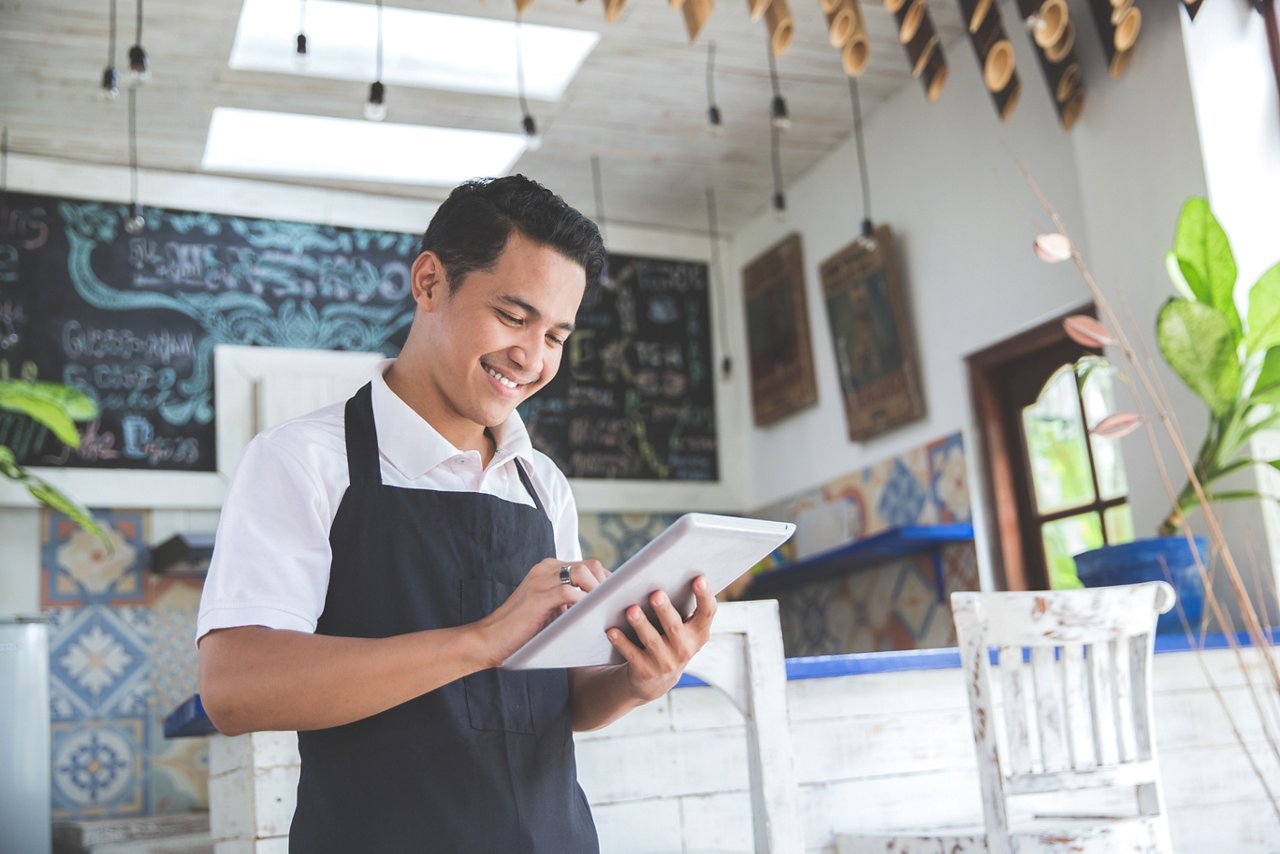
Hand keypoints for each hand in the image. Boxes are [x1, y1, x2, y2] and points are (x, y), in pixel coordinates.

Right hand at [473, 558, 609, 667]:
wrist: (489, 640)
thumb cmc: (522, 631)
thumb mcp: (551, 611)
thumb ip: (570, 602)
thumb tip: (601, 607)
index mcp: (549, 569)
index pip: (588, 565)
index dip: (606, 581)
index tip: (617, 599)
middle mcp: (546, 568)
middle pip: (590, 565)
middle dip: (607, 585)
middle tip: (614, 606)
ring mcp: (541, 579)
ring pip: (582, 573)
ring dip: (598, 592)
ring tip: (604, 611)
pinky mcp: (538, 595)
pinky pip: (569, 591)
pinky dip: (583, 602)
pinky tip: (589, 616)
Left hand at [606, 575, 717, 702]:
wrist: (655, 679)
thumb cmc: (669, 638)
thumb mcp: (683, 627)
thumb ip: (682, 605)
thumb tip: (669, 568)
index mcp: (698, 633)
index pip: (707, 612)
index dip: (705, 596)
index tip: (699, 578)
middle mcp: (685, 649)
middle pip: (674, 626)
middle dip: (664, 610)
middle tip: (655, 594)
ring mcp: (665, 662)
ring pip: (652, 641)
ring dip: (641, 625)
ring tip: (631, 610)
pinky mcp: (644, 671)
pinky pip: (631, 654)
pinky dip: (621, 642)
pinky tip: (612, 630)